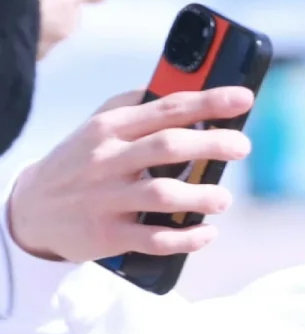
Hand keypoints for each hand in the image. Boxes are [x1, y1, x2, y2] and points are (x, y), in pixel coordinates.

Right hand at [8, 87, 253, 262]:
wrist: (32, 209)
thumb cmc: (80, 164)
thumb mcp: (99, 130)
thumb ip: (137, 111)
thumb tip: (188, 94)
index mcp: (111, 128)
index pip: (166, 108)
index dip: (209, 102)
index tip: (243, 98)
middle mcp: (108, 160)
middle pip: (168, 146)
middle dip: (212, 143)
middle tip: (242, 146)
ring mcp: (107, 199)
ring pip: (163, 194)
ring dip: (201, 196)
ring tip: (223, 198)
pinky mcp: (108, 235)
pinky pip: (154, 238)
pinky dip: (186, 238)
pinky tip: (207, 232)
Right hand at [16, 0, 112, 56]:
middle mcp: (69, 20)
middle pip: (70, 12)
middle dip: (52, 3)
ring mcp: (48, 44)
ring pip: (47, 32)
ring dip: (34, 22)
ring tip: (8, 7)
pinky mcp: (27, 60)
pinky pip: (27, 46)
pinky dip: (17, 37)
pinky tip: (4, 24)